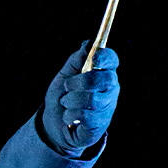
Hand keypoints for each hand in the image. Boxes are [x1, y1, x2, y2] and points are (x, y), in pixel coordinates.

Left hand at [42, 40, 119, 157]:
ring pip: (92, 99)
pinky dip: (70, 115)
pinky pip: (85, 115)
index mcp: (103, 72)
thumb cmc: (63, 95)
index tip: (95, 57)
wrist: (54, 124)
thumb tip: (89, 44)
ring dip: (70, 100)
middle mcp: (110, 89)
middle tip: (68, 86)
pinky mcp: (100, 124)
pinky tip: (69, 117)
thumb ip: (77, 60)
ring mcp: (107, 107)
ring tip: (66, 103)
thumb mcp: (65, 75)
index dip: (105, 57)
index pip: (112, 60)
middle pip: (104, 79)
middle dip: (80, 82)